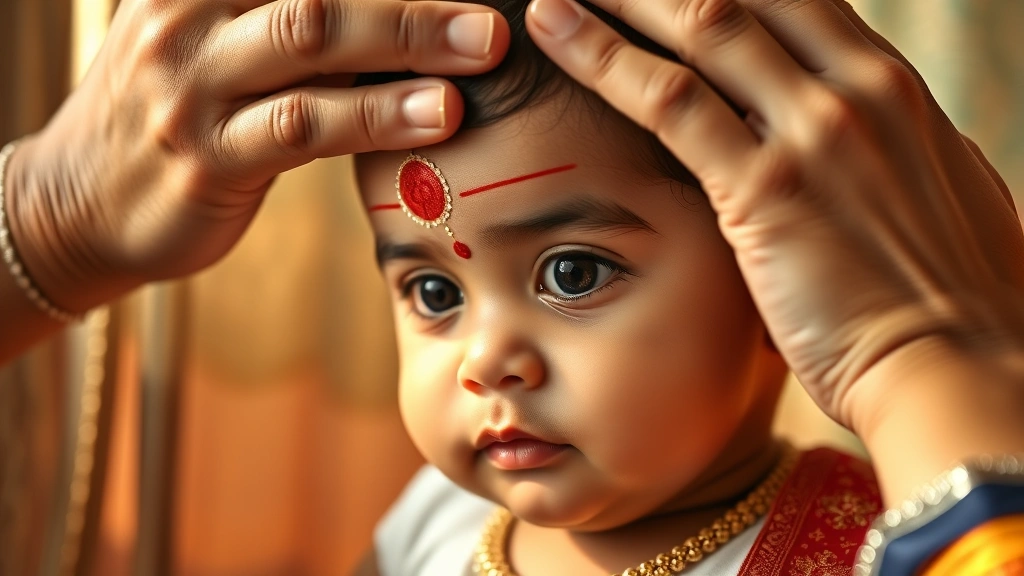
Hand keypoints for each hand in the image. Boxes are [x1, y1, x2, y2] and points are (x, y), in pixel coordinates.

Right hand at [6, 0, 508, 311]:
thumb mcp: (217, 43)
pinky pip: (302, 127)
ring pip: (312, 43)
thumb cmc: (176, 114)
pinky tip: (435, 116)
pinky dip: (375, 117)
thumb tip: (397, 14)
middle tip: (492, 5)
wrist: (78, 200)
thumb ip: (293, 19)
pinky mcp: (207, 159)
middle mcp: (190, 16)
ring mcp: (192, 86)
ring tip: (484, 47)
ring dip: (406, 40)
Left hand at [523, 0, 1023, 432]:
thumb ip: (890, 147)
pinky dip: (603, 57)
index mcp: (894, 89)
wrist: (955, 371)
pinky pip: (669, 102)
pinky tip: (557, 28)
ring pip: (704, 27)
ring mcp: (814, 134)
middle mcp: (857, 92)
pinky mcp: (767, 189)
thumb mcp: (937, 192)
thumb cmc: (948, 300)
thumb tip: (869, 127)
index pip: (795, 2)